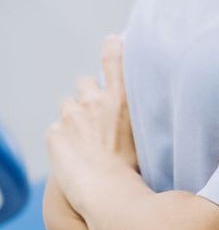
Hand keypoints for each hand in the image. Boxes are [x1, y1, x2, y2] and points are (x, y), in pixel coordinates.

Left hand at [46, 35, 138, 212]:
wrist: (105, 189)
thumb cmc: (134, 166)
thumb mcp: (149, 131)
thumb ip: (146, 110)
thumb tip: (152, 101)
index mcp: (120, 97)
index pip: (114, 60)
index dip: (113, 47)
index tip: (113, 40)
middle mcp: (94, 101)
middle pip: (84, 83)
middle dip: (87, 93)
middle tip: (96, 113)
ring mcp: (71, 116)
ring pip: (68, 106)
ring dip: (74, 115)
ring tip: (84, 137)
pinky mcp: (54, 134)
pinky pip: (56, 130)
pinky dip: (63, 138)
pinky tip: (74, 153)